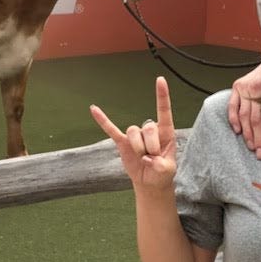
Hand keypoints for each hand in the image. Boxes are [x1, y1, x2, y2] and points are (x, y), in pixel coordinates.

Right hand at [90, 75, 176, 191]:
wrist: (150, 182)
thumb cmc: (162, 173)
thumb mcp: (167, 171)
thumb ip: (160, 165)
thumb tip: (147, 158)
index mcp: (165, 132)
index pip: (163, 111)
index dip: (162, 96)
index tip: (160, 79)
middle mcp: (149, 130)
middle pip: (148, 128)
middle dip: (151, 146)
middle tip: (154, 159)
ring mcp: (135, 136)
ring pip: (133, 133)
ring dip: (138, 148)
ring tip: (144, 159)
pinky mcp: (122, 142)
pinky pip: (111, 129)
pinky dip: (103, 120)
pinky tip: (93, 109)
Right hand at [225, 60, 260, 158]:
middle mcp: (255, 89)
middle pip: (255, 120)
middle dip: (258, 139)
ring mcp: (244, 88)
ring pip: (243, 116)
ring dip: (247, 134)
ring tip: (251, 147)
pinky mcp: (237, 87)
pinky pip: (232, 106)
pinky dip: (233, 119)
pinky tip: (237, 132)